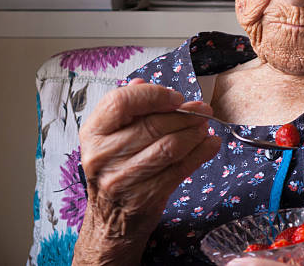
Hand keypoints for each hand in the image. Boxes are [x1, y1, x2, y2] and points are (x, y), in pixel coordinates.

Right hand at [73, 78, 220, 264]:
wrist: (111, 219)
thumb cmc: (116, 168)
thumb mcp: (111, 136)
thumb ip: (126, 108)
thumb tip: (142, 82)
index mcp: (93, 133)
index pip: (120, 101)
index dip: (153, 95)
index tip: (176, 97)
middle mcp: (102, 156)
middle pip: (153, 124)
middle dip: (186, 114)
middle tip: (203, 110)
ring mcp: (122, 179)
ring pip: (170, 146)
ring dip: (195, 133)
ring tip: (205, 126)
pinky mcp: (144, 197)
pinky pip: (180, 168)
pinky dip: (201, 153)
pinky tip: (211, 144)